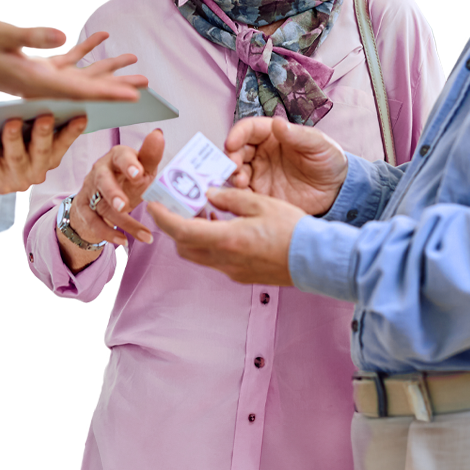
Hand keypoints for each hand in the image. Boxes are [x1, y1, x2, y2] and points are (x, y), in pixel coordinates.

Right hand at [0, 21, 147, 100]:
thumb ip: (30, 36)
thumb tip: (61, 36)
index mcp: (35, 81)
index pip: (79, 90)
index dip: (107, 93)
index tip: (132, 97)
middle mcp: (40, 84)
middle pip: (86, 88)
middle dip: (116, 85)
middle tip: (147, 85)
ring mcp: (37, 77)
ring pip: (79, 75)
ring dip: (105, 68)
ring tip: (133, 62)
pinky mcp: (32, 68)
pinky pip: (64, 61)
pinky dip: (83, 50)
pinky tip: (100, 37)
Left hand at [0, 114, 86, 195]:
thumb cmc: (8, 148)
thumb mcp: (28, 139)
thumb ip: (38, 125)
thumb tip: (46, 94)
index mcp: (48, 159)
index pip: (63, 143)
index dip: (72, 131)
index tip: (81, 116)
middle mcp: (36, 170)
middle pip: (41, 151)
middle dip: (43, 133)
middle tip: (45, 116)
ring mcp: (14, 178)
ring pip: (15, 156)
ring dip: (14, 138)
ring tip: (11, 121)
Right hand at [58, 131, 165, 271]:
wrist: (102, 199)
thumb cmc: (126, 179)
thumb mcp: (141, 168)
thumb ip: (150, 155)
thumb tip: (158, 134)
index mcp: (116, 157)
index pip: (120, 156)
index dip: (129, 164)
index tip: (139, 174)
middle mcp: (100, 171)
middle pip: (103, 180)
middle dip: (113, 192)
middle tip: (124, 204)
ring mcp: (90, 191)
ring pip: (101, 205)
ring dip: (122, 220)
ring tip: (141, 233)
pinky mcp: (84, 209)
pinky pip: (93, 222)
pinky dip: (108, 233)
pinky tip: (124, 241)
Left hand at [146, 186, 301, 286]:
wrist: (316, 261)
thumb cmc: (293, 230)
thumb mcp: (261, 203)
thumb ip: (230, 197)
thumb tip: (209, 194)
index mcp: (227, 239)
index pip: (181, 231)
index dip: (163, 218)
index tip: (152, 205)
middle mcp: (225, 260)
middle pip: (184, 247)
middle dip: (175, 227)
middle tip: (180, 205)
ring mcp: (232, 271)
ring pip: (199, 255)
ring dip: (193, 236)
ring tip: (205, 212)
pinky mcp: (242, 275)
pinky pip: (216, 260)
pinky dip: (210, 243)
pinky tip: (224, 226)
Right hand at [224, 116, 347, 215]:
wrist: (336, 192)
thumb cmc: (328, 160)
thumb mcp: (318, 145)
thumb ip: (298, 136)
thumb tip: (278, 123)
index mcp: (272, 134)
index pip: (248, 129)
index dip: (237, 134)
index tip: (232, 143)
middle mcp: (260, 152)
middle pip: (236, 150)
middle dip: (231, 156)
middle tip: (234, 166)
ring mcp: (259, 173)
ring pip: (236, 171)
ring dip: (232, 175)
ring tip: (241, 182)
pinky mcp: (261, 193)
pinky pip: (243, 193)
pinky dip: (238, 194)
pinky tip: (244, 195)